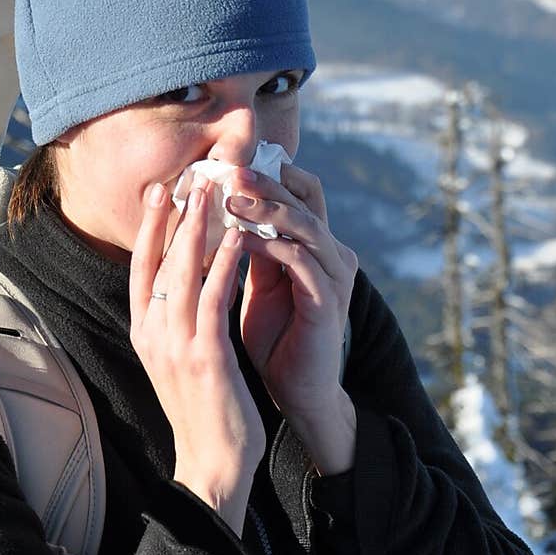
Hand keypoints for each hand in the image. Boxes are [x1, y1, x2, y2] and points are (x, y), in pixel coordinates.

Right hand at [129, 181, 265, 532]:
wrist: (213, 464)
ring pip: (182, 271)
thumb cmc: (205, 412)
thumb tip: (183, 286)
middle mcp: (152, 335)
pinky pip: (213, 297)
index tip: (161, 190)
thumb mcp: (181, 361)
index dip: (150, 228)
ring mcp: (175, 345)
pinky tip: (240, 237)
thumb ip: (177, 323)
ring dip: (199, 226)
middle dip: (172, 214)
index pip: (141, 269)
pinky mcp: (205, 356)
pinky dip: (225, 263)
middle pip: (156, 261)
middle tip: (188, 174)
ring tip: (214, 190)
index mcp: (144, 334)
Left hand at [225, 163, 358, 474]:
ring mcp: (334, 275)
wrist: (297, 391)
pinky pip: (300, 260)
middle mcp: (332, 253)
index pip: (299, 192)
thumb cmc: (276, 339)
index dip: (268, 173)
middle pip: (304, 199)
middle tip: (227, 168)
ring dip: (265, 208)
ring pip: (304, 224)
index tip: (225, 163)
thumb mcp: (259, 284)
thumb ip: (250, 248)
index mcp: (315, 246)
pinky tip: (238, 239)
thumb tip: (221, 210)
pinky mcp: (329, 300)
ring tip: (229, 198)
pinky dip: (269, 245)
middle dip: (264, 181)